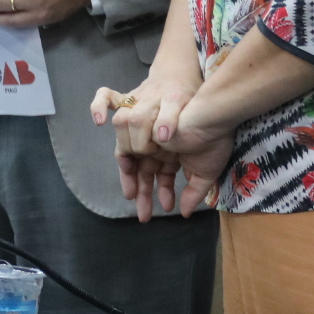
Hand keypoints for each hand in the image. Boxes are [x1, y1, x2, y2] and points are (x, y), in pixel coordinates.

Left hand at [93, 73, 228, 221]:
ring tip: (136, 190)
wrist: (215, 108)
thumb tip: (184, 212)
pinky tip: (100, 121)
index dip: (145, 193)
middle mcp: (151, 141)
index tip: (145, 211)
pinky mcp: (136, 107)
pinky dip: (99, 106)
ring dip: (129, 171)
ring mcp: (144, 126)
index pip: (147, 175)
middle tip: (143, 214)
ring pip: (125, 147)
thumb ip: (194, 191)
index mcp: (165, 154)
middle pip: (137, 168)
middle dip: (140, 191)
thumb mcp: (206, 170)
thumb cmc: (213, 138)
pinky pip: (108, 99)